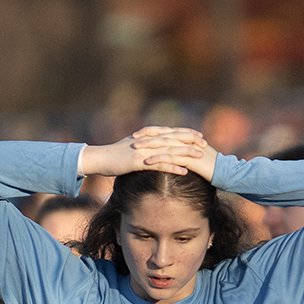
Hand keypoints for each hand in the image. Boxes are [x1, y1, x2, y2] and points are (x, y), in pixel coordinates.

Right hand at [80, 126, 216, 182]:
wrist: (98, 158)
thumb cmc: (113, 155)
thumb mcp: (130, 146)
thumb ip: (144, 143)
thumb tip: (153, 144)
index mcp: (147, 136)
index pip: (170, 132)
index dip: (185, 132)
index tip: (198, 134)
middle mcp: (147, 141)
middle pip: (173, 138)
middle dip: (190, 140)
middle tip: (205, 143)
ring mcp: (144, 151)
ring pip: (169, 150)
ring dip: (186, 153)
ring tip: (200, 156)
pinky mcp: (139, 162)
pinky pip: (159, 165)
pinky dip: (173, 167)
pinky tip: (184, 171)